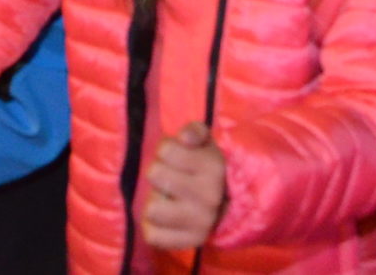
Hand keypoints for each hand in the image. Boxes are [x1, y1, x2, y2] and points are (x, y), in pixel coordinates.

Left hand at [141, 121, 227, 250]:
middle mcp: (210, 197)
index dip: (165, 150)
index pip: (165, 149)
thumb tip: (184, 138)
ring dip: (155, 201)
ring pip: (152, 209)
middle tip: (169, 178)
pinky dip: (153, 226)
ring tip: (167, 199)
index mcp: (214, 167)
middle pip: (154, 174)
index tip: (174, 157)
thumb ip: (194, 131)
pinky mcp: (187, 243)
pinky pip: (152, 235)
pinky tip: (165, 219)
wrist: (223, 206)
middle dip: (158, 173)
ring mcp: (200, 223)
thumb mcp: (204, 143)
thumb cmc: (203, 168)